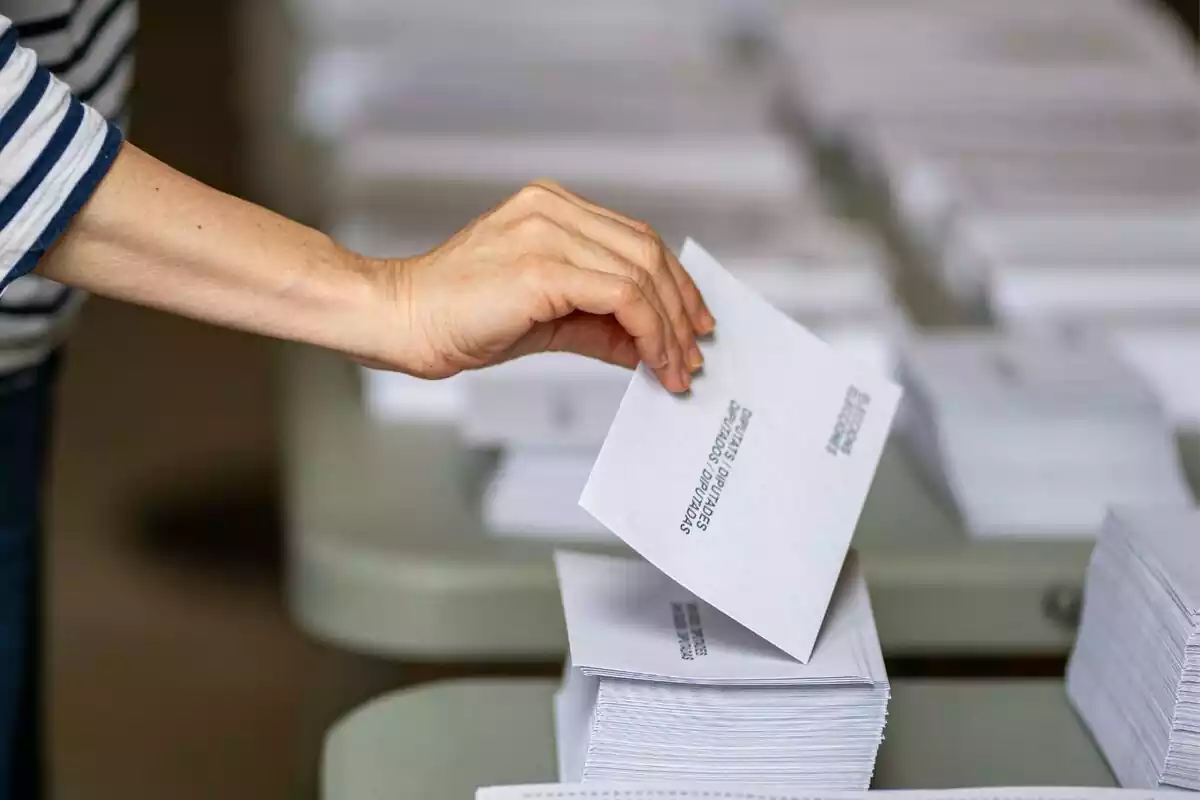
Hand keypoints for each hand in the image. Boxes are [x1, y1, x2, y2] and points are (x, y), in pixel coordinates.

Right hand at [375, 181, 714, 392]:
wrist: (400, 321)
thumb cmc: (458, 318)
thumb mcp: (544, 319)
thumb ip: (597, 324)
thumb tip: (644, 347)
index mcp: (550, 207)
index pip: (635, 238)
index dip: (673, 283)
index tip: (692, 325)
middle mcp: (552, 208)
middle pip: (648, 250)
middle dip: (681, 308)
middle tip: (693, 355)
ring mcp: (547, 232)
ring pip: (642, 273)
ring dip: (670, 328)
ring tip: (676, 369)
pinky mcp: (542, 266)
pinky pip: (622, 295)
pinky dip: (649, 331)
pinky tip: (653, 360)